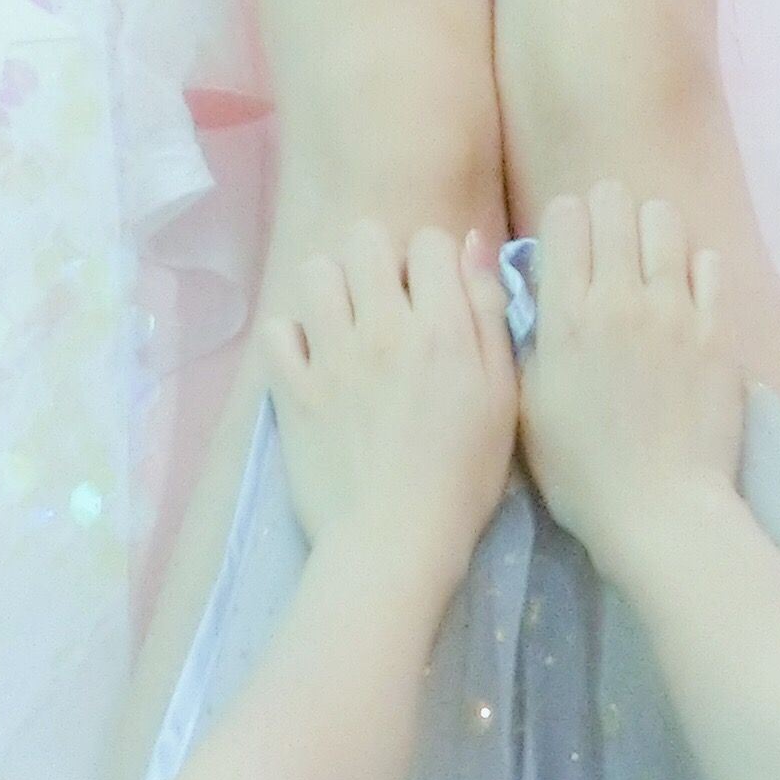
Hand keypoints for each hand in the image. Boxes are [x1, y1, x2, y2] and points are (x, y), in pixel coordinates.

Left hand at [258, 221, 520, 589]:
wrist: (396, 541)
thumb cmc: (464, 478)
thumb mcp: (502, 397)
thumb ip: (489, 316)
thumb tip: (471, 247)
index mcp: (442, 328)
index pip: (430, 241)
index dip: (434, 262)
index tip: (435, 296)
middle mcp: (382, 327)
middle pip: (365, 239)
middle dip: (378, 261)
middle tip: (386, 304)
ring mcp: (330, 356)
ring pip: (317, 272)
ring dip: (333, 290)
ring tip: (345, 325)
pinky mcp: (291, 389)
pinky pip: (277, 330)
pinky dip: (292, 338)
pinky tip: (312, 361)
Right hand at [518, 184, 745, 571]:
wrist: (658, 510)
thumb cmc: (580, 472)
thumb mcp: (526, 405)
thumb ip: (528, 338)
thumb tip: (532, 290)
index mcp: (565, 315)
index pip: (565, 216)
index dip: (563, 225)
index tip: (566, 251)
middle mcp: (619, 298)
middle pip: (613, 202)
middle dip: (605, 214)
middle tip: (606, 250)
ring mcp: (674, 310)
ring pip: (663, 219)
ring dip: (649, 231)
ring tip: (646, 265)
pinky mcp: (717, 330)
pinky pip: (709, 262)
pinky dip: (693, 267)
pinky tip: (683, 296)